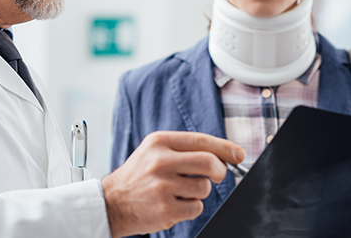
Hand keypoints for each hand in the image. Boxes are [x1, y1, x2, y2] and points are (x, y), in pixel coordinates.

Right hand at [101, 131, 244, 237]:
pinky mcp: (165, 209)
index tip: (239, 154)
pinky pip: (196, 207)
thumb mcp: (154, 151)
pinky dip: (190, 208)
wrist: (111, 202)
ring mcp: (162, 187)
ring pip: (204, 188)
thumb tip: (224, 155)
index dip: (225, 148)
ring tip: (178, 191)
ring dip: (199, 191)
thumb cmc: (139, 175)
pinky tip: (173, 204)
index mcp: (159, 142)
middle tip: (217, 175)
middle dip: (220, 170)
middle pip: (209, 163)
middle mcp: (160, 162)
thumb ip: (184, 150)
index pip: (201, 141)